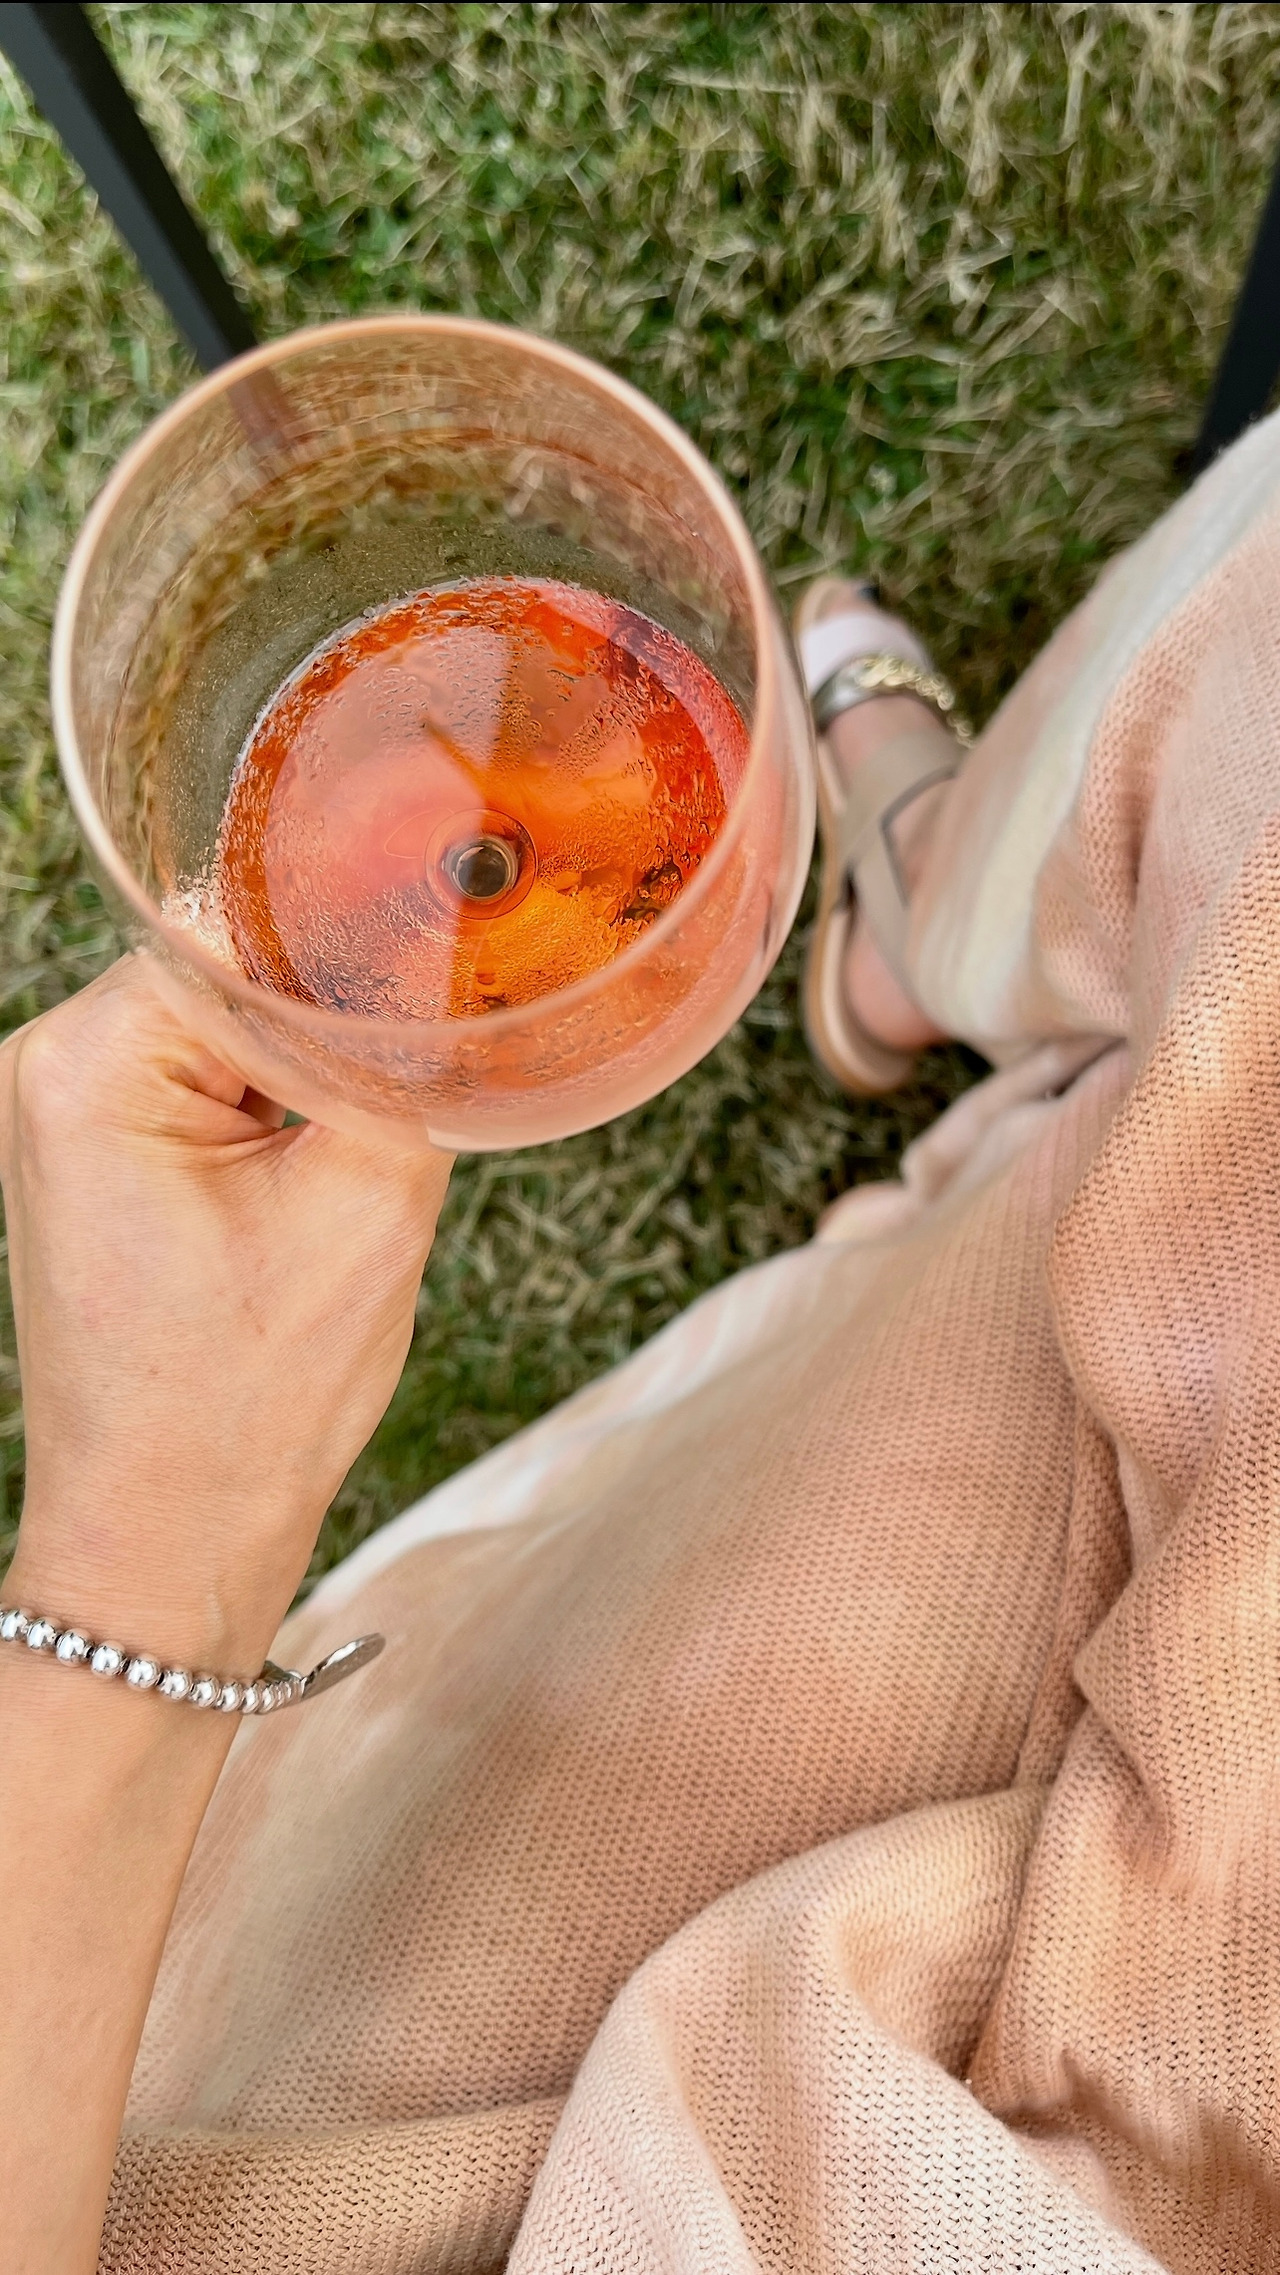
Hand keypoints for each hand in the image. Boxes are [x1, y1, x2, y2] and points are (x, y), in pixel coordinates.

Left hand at [0, 954, 451, 1671]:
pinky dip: (281, 1094)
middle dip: (342, 999)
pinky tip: (332, 1146)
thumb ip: (406, 1060)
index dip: (362, 932)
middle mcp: (52, 1064)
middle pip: (233, 961)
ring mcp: (67, 1106)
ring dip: (316, 1054)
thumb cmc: (244, 1407)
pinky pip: (211, 1071)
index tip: (456, 930)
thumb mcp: (367, 1207)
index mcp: (90, 1063)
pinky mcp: (101, 1147)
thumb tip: (450, 948)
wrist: (168, 1539)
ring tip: (377, 1121)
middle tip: (438, 1039)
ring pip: (230, 1016)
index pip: (246, 924)